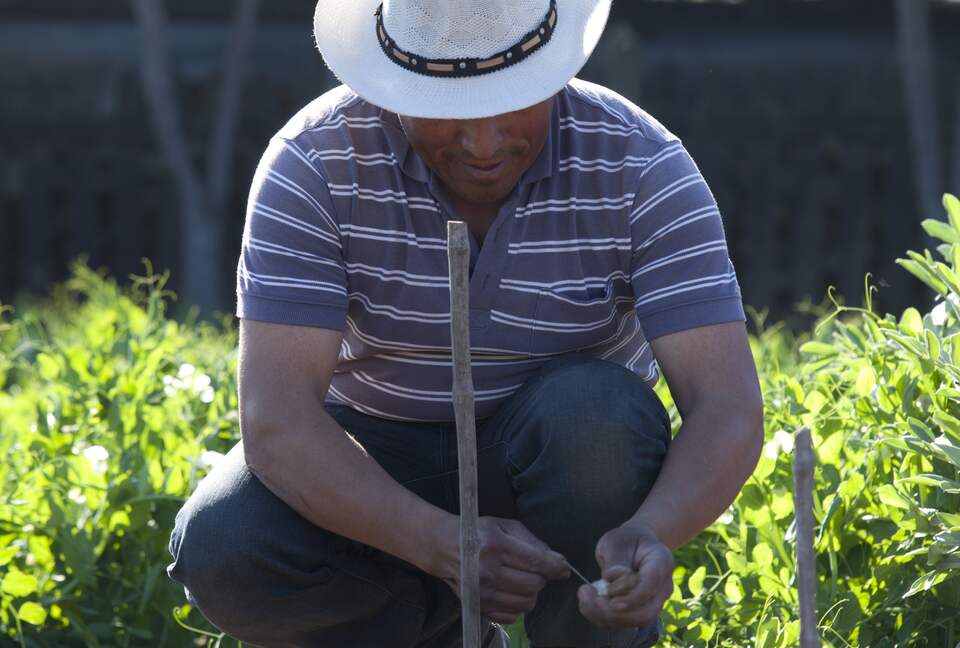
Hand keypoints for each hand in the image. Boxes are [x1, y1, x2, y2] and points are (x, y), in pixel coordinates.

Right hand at [431, 515, 569, 624]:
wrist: (444, 547)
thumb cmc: (479, 532)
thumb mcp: (505, 525)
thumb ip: (532, 541)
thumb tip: (557, 561)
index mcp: (496, 545)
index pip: (536, 562)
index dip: (555, 567)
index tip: (564, 569)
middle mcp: (488, 571)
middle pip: (534, 585)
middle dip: (541, 577)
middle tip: (533, 569)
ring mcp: (482, 592)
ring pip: (526, 603)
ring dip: (531, 592)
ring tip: (521, 579)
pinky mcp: (479, 606)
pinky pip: (512, 616)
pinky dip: (518, 605)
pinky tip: (511, 591)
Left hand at [578, 521, 673, 628]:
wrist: (634, 546)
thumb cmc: (626, 540)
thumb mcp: (616, 541)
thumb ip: (615, 560)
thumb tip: (612, 578)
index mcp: (661, 561)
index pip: (651, 584)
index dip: (632, 597)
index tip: (611, 601)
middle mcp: (662, 587)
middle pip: (646, 612)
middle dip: (615, 612)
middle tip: (590, 597)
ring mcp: (653, 602)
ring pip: (635, 622)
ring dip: (605, 616)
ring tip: (584, 595)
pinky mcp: (640, 611)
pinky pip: (623, 623)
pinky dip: (602, 618)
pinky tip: (587, 602)